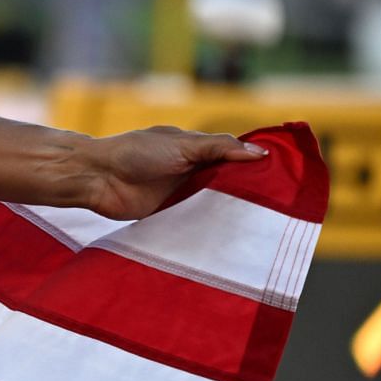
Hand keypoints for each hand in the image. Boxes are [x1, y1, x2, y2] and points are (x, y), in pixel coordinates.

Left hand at [80, 126, 267, 219]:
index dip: (254, 163)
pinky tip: (232, 235)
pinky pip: (195, 220)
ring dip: (230, 210)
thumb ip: (218, 148)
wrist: (97, 178)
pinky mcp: (170, 214)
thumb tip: (260, 152)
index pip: (233, 155)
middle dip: (247, 190)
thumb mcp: (182, 145)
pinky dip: (210, 225)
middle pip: (226, 181)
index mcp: (194, 149)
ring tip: (263, 223)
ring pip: (213, 202)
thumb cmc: (136, 153)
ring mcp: (180, 193)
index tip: (283, 174)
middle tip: (280, 204)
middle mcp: (191, 170)